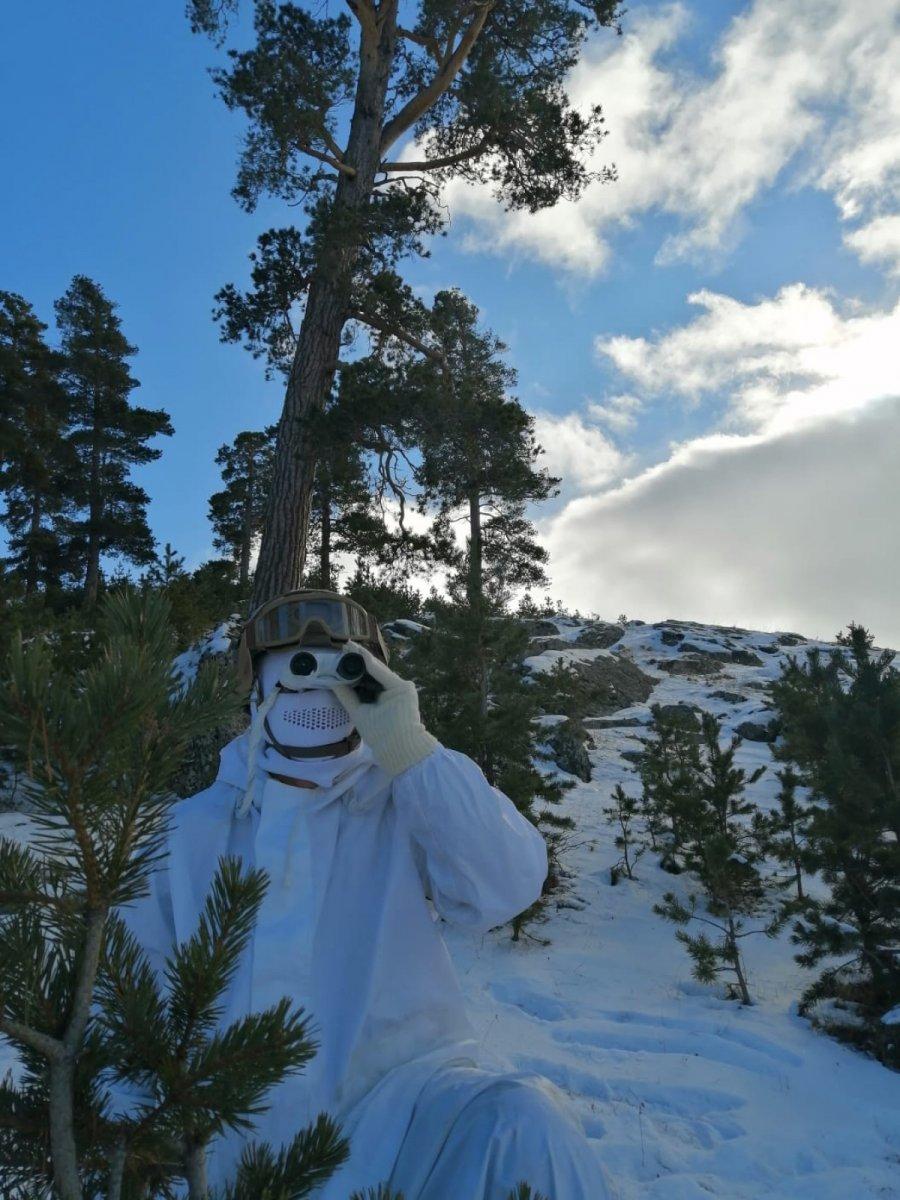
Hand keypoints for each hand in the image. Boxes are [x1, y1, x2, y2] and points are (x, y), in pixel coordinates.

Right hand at [332, 643, 436, 777]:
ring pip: (379, 677)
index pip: (374, 666)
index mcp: (397, 686)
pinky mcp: (401, 697)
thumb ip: (347, 696)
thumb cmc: (384, 736)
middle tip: (342, 651)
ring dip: (363, 671)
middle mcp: (402, 684)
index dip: (359, 655)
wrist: (404, 753)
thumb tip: (332, 681)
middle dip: (359, 662)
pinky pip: (382, 686)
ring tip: (345, 661)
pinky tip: (355, 676)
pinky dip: (369, 682)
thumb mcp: (361, 715)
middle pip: (376, 670)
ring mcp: (403, 690)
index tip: (346, 644)